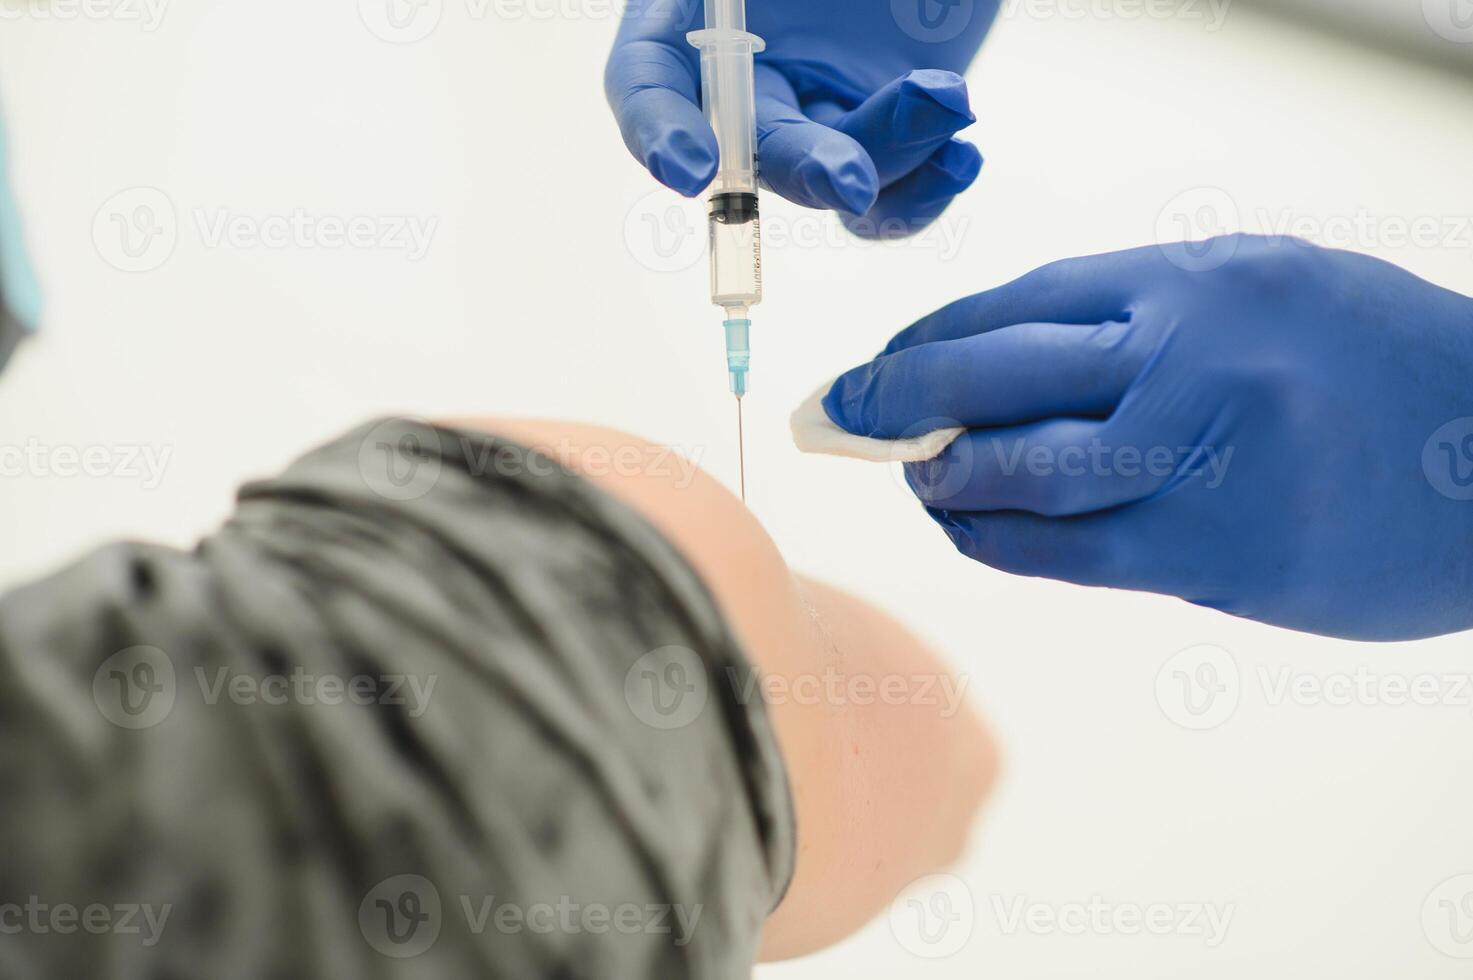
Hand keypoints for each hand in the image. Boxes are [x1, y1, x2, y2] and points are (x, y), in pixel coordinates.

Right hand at [605, 0, 997, 235]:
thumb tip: (734, 25)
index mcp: (696, 14)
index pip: (648, 83)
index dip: (659, 131)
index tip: (694, 168)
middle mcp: (750, 71)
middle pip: (753, 148)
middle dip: (805, 167)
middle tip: (852, 180)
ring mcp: (819, 106)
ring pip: (835, 177)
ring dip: (892, 157)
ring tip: (946, 96)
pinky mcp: (884, 133)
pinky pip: (894, 195)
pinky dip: (928, 190)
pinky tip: (962, 153)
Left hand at [822, 236, 1472, 639]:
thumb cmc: (1374, 363)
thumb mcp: (1262, 286)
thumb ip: (1141, 315)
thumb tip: (1004, 356)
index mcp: (1198, 281)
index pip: (1017, 304)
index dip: (925, 340)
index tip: (875, 364)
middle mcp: (1192, 360)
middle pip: (995, 378)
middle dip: (896, 401)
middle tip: (841, 416)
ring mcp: (1206, 462)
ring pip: (1023, 478)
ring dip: (944, 483)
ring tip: (917, 482)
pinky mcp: (1220, 554)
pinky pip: (1073, 556)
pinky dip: (1001, 544)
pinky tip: (972, 530)